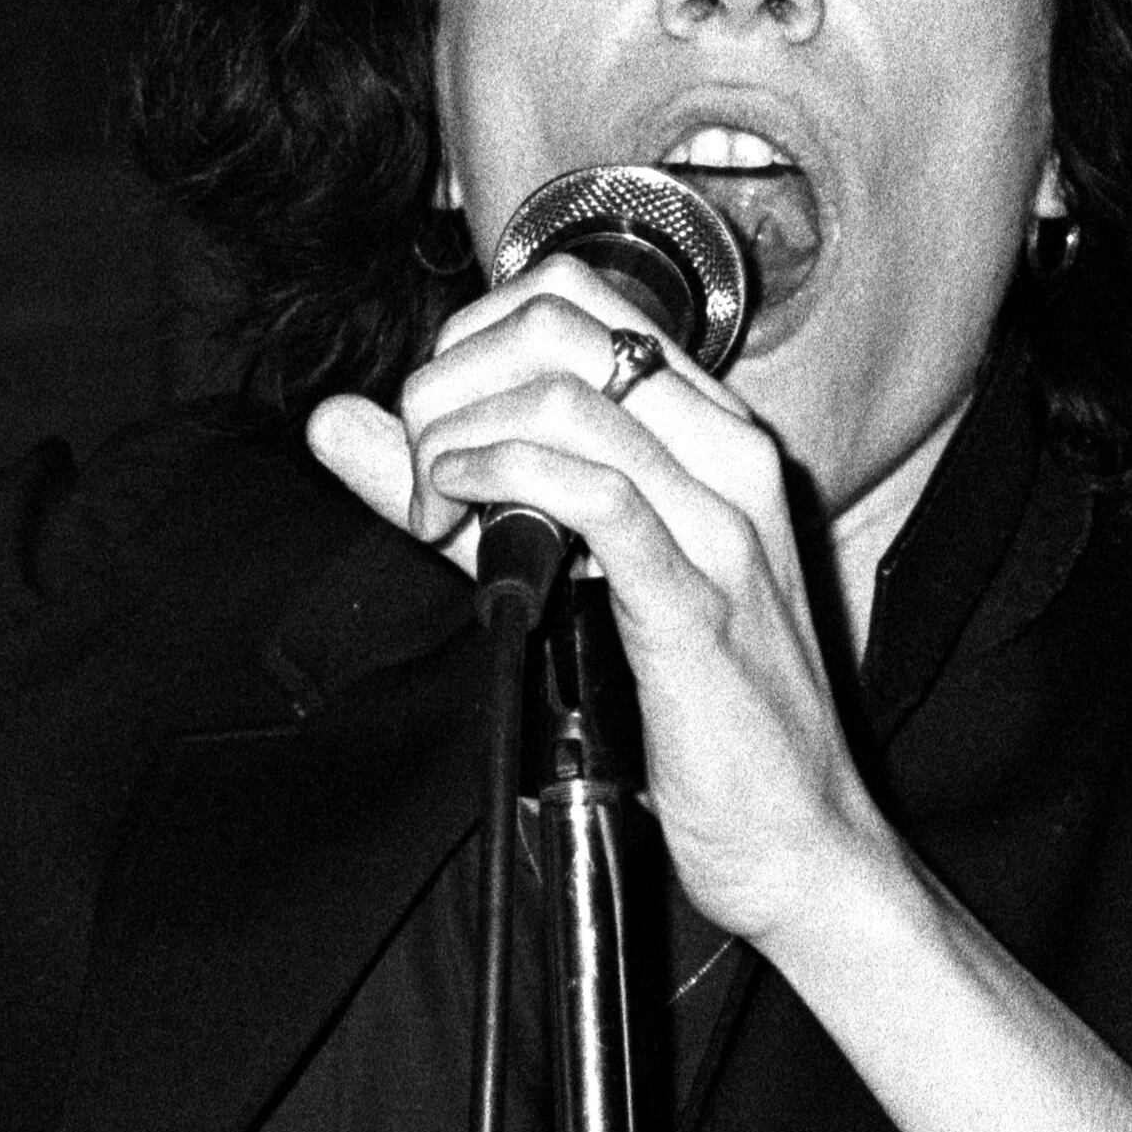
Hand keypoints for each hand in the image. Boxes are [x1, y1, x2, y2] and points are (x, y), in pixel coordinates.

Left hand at [303, 268, 896, 946]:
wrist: (794, 835)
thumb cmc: (686, 710)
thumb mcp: (558, 567)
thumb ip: (456, 486)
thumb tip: (337, 423)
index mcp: (708, 431)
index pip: (571, 295)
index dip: (466, 339)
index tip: (430, 425)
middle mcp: (727, 453)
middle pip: (555, 323)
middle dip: (447, 382)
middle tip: (420, 475)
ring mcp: (722, 520)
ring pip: (562, 394)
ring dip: (456, 440)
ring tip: (434, 513)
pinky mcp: (698, 597)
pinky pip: (589, 489)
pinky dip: (497, 482)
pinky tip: (458, 520)